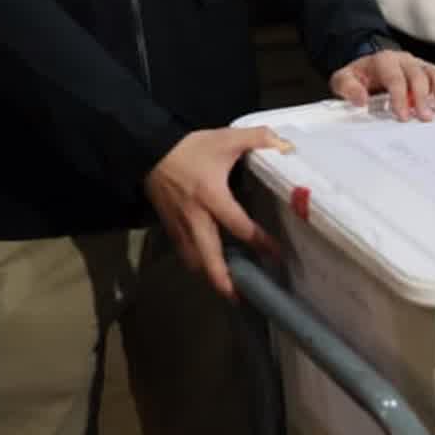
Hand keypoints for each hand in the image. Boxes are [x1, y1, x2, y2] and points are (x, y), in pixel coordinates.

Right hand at [146, 127, 289, 297]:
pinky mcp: (168, 224)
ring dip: (207, 274)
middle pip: (208, 257)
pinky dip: (195, 261)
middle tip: (238, 297)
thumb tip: (286, 145)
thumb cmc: (189, 147)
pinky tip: (205, 266)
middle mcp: (195, 217)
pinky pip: (182, 249)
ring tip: (225, 288)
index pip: (240, 226)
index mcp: (212, 197)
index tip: (277, 256)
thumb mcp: (226, 138)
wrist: (148, 148)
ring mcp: (179, 223)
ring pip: (192, 258)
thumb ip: (258, 138)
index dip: (259, 242)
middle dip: (222, 279)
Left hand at [328, 46, 434, 120]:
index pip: (395, 78)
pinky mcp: (428, 71)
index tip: (403, 115)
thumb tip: (360, 99)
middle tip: (425, 117)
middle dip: (423, 98)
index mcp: (384, 60)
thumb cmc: (359, 77)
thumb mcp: (343, 80)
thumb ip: (348, 88)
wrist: (368, 68)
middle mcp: (404, 60)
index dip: (400, 97)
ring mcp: (418, 64)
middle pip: (418, 76)